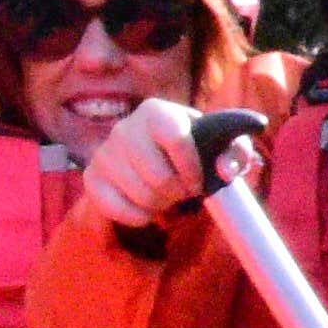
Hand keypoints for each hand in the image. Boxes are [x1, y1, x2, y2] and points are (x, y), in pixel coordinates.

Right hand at [76, 98, 223, 226]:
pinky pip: (117, 210)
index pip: (177, 140)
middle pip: (158, 177)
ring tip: (165, 196)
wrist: (154, 154)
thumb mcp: (221, 144)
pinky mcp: (91, 177)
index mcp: (156, 111)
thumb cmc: (192, 148)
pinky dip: (139, 216)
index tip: (199, 182)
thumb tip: (225, 169)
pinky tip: (146, 206)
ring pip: (141, 196)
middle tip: (182, 191)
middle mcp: (124, 128)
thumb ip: (236, 151)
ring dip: (161, 205)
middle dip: (178, 193)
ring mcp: (104, 153)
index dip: (193, 169)